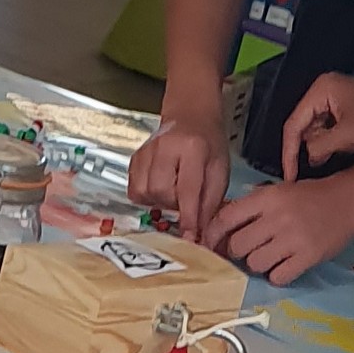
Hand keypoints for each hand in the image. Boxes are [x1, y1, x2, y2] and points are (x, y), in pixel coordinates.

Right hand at [127, 114, 228, 240]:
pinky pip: (134, 188)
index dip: (189, 217)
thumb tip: (199, 233)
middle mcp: (164, 147)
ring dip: (158, 200)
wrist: (190, 116)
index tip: (190, 236)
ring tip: (172, 190)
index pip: (187, 189)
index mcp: (192, 148)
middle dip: (173, 203)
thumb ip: (210, 202)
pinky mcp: (134, 157)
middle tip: (184, 198)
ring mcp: (146, 151)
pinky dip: (146, 195)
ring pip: (143, 192)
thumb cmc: (208, 143)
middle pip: (160, 191)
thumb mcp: (220, 170)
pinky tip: (160, 187)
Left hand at [203, 176, 353, 284]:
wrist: (349, 200)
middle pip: (237, 246)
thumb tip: (216, 230)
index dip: (213, 234)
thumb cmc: (308, 197)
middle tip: (248, 250)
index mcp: (265, 198)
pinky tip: (283, 266)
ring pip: (255, 264)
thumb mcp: (276, 193)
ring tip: (269, 256)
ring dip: (257, 264)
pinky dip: (277, 275)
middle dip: (237, 252)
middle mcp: (277, 218)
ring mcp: (293, 239)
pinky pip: (278, 276)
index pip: (225, 218)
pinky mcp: (309, 257)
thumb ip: (249, 208)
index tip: (209, 244)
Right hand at [282, 73, 353, 179]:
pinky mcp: (353, 110)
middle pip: (303, 126)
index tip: (289, 174)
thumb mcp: (346, 137)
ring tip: (323, 166)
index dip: (289, 153)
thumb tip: (308, 158)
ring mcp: (341, 100)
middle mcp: (327, 91)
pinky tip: (336, 157)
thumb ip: (318, 148)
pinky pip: (332, 130)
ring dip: (321, 148)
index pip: (292, 125)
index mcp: (321, 90)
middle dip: (305, 149)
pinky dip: (332, 144)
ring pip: (318, 130)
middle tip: (304, 173)